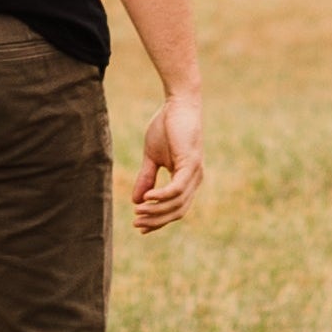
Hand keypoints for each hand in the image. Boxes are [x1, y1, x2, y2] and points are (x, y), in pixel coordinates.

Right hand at [130, 89, 203, 233]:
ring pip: (177, 203)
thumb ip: (146, 178)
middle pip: (177, 211)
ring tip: (138, 211)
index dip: (159, 221)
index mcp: (187, 179)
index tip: (141, 227)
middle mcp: (194, 180)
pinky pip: (176, 189)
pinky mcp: (191, 164)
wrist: (177, 104)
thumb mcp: (152, 157)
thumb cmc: (166, 127)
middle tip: (136, 223)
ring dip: (156, 211)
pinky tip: (147, 198)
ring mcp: (194, 173)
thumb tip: (137, 200)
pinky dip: (161, 196)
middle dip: (156, 220)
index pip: (176, 209)